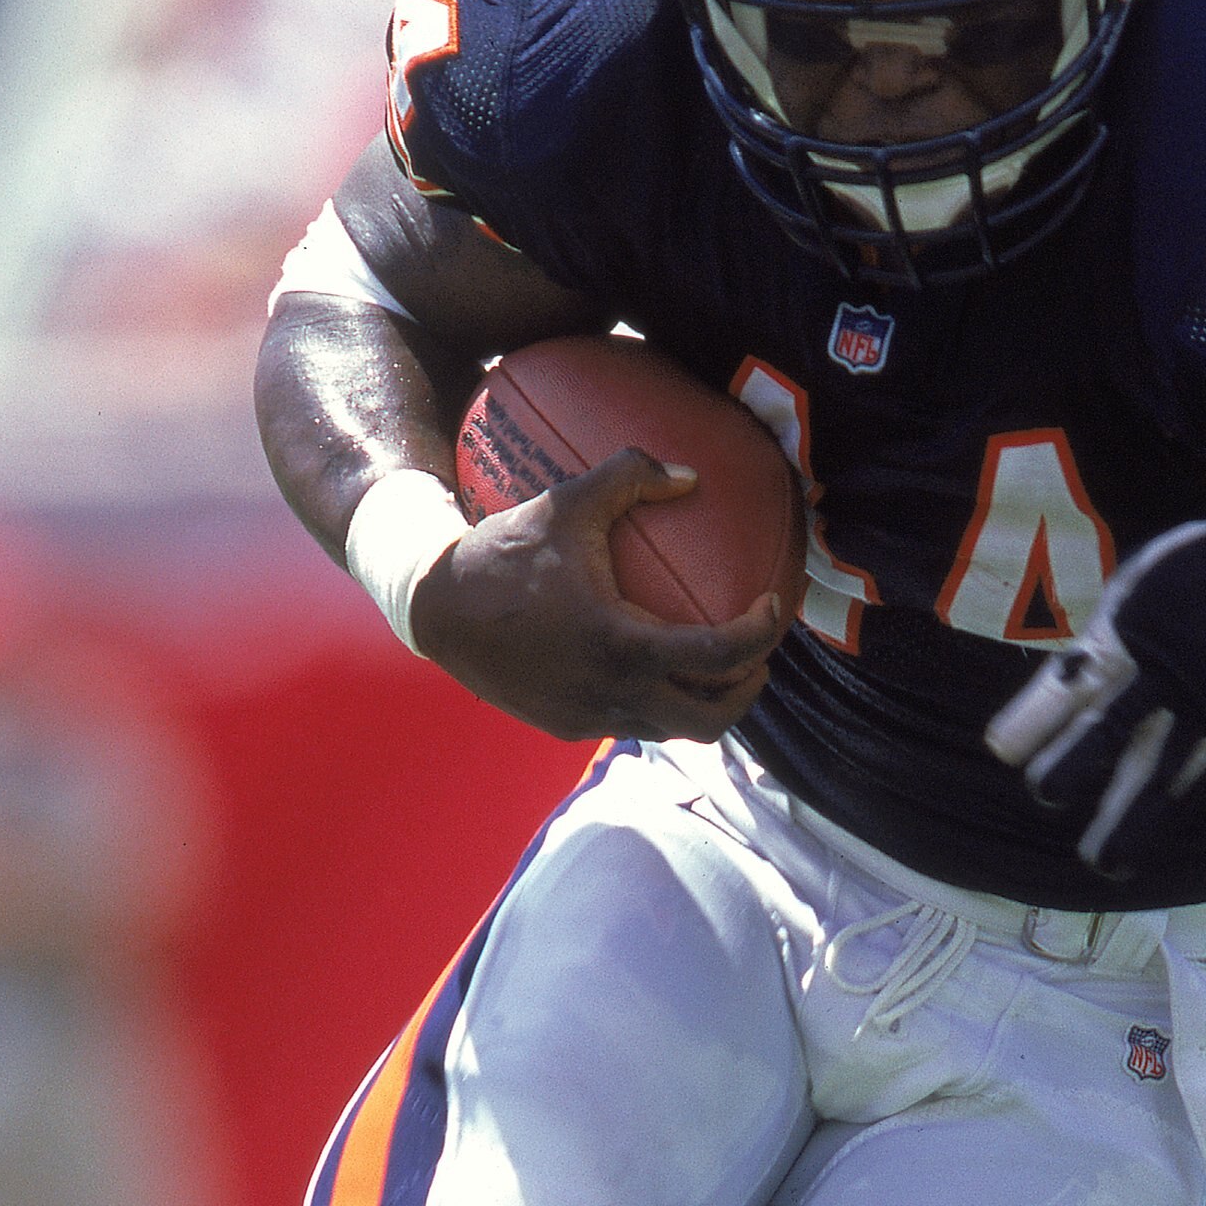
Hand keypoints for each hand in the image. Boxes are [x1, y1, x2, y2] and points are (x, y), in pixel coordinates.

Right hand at [410, 447, 784, 741]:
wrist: (432, 607)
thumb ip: (631, 476)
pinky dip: (652, 704)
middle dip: (744, 692)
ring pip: (668, 729)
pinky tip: (650, 669)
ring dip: (698, 703)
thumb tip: (690, 475)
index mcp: (622, 645)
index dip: (762, 634)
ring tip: (712, 668)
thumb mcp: (566, 502)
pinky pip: (627, 724)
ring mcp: (588, 718)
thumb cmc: (501, 551)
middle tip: (756, 657)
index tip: (773, 606)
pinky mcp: (565, 727)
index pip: (720, 657)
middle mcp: (611, 694)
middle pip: (708, 721)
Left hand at [985, 510, 1205, 873]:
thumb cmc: (1203, 568)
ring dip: (1126, 819)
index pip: (1069, 684)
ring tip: (1103, 860)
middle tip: (1046, 794)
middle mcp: (1158, 676)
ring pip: (1155, 771)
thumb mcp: (1140, 582)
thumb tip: (1073, 673)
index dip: (1034, 718)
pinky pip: (1199, 773)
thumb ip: (1106, 635)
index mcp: (1127, 634)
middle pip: (1107, 731)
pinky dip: (1173, 804)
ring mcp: (1200, 705)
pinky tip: (1154, 832)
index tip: (1003, 748)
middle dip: (1072, 767)